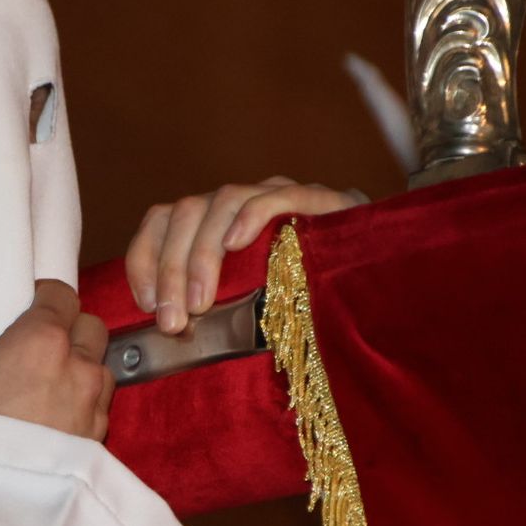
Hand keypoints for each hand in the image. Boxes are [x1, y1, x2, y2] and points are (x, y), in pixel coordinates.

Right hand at [0, 274, 114, 440]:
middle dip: (70, 330)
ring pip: (100, 369)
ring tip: (46, 388)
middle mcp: (77, 367)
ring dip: (81, 370)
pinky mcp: (100, 444)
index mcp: (39, 341)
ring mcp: (94, 407)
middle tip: (34, 348)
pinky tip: (55, 425)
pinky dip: (84, 408)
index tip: (26, 310)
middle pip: (89, 327)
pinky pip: (100, 411)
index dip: (46, 299)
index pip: (61, 296)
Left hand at [126, 177, 366, 333]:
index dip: (145, 256)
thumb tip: (164, 330)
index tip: (144, 303)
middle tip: (172, 322)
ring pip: (223, 202)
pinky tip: (238, 245)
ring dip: (202, 255)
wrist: (381, 284)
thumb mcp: (246, 309)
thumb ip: (209, 307)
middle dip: (170, 269)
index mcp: (217, 224)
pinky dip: (252, 216)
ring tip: (201, 303)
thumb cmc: (307, 305)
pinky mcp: (322, 200)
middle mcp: (243, 202)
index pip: (164, 219)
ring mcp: (281, 195)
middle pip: (186, 212)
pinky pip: (278, 196)